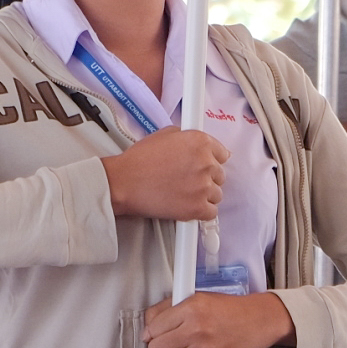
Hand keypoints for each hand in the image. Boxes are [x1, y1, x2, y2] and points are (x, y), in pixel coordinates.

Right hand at [103, 128, 228, 221]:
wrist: (124, 183)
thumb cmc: (139, 160)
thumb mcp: (162, 135)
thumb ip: (185, 138)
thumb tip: (195, 144)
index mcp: (199, 142)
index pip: (223, 154)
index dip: (211, 160)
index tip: (203, 166)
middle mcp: (205, 163)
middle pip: (220, 175)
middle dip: (206, 178)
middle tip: (186, 180)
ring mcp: (203, 187)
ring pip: (216, 194)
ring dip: (203, 195)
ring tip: (183, 193)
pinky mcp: (198, 208)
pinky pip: (211, 212)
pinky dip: (201, 211)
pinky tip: (186, 205)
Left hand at [143, 290, 291, 347]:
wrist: (257, 322)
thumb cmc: (227, 309)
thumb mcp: (196, 298)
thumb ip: (168, 308)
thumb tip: (148, 327)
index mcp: (191, 308)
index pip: (154, 327)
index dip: (151, 331)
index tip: (155, 333)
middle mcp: (196, 330)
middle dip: (156, 347)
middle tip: (164, 344)